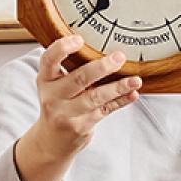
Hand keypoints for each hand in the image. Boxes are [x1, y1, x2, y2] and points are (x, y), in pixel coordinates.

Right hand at [33, 35, 140, 154]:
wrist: (52, 142)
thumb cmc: (58, 104)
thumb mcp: (55, 86)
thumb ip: (71, 70)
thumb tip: (105, 48)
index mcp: (45, 80)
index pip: (49, 60)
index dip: (62, 48)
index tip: (79, 39)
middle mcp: (53, 97)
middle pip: (78, 79)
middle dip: (101, 68)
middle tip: (119, 57)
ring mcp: (67, 114)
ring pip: (94, 97)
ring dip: (117, 87)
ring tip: (135, 80)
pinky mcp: (82, 126)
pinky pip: (105, 110)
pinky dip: (121, 101)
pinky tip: (132, 94)